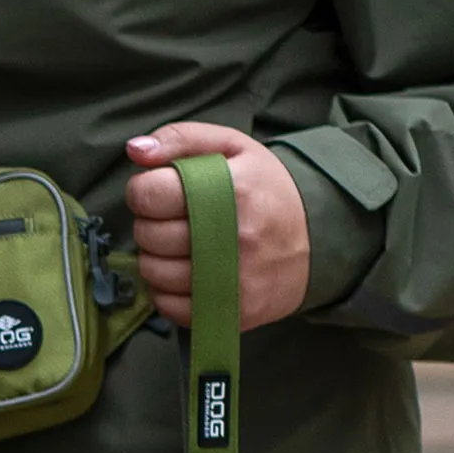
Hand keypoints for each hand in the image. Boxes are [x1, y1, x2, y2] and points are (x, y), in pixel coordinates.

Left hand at [124, 123, 309, 331]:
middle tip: (171, 219)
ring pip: (153, 273)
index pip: (150, 194)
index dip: (143, 191)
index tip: (157, 191)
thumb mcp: (233, 147)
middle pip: (148, 235)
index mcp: (231, 190)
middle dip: (149, 223)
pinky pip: (168, 307)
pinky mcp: (230, 312)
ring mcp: (231, 281)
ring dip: (154, 257)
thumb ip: (181, 140)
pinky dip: (164, 290)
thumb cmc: (265, 188)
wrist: (319, 238)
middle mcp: (231, 239)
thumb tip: (134, 150)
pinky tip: (184, 272)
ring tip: (178, 245)